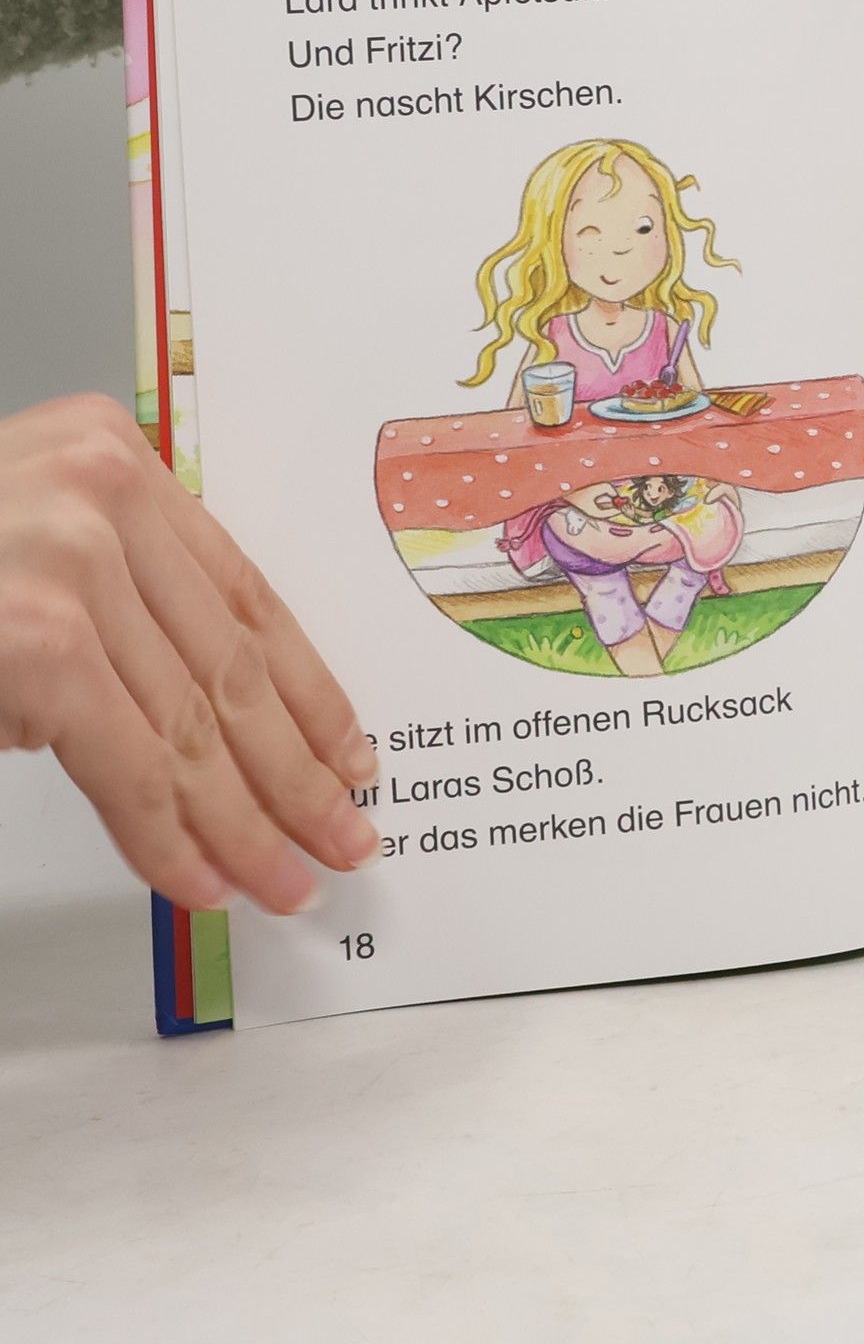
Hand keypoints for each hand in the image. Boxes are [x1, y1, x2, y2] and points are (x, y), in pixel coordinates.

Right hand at [0, 394, 379, 913]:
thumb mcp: (29, 553)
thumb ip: (118, 602)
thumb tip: (223, 723)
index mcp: (115, 461)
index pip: (248, 596)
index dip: (309, 690)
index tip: (351, 756)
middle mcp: (102, 495)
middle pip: (232, 665)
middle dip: (296, 772)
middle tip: (345, 840)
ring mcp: (67, 563)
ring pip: (193, 723)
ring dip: (249, 820)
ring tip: (291, 880)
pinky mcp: (37, 641)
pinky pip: (130, 762)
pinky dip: (171, 836)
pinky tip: (206, 882)